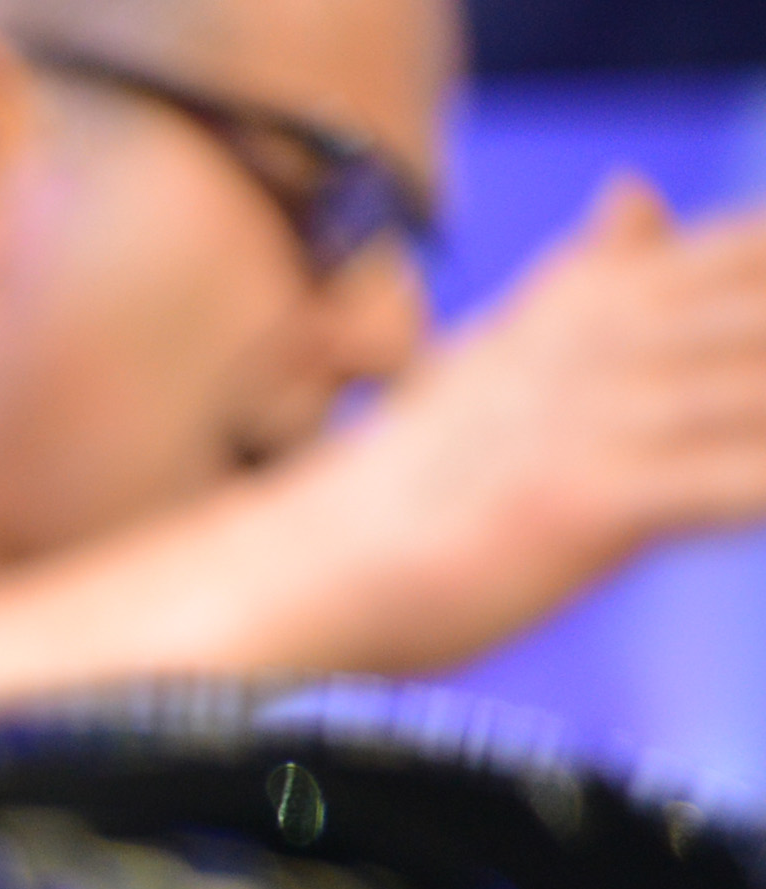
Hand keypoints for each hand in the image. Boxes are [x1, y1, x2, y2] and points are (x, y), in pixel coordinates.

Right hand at [257, 174, 765, 672]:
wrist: (294, 573)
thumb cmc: (408, 484)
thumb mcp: (507, 351)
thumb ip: (595, 275)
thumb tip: (636, 190)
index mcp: (602, 295)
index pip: (759, 244)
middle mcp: (613, 335)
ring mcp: (604, 414)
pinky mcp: (589, 500)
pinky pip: (746, 484)